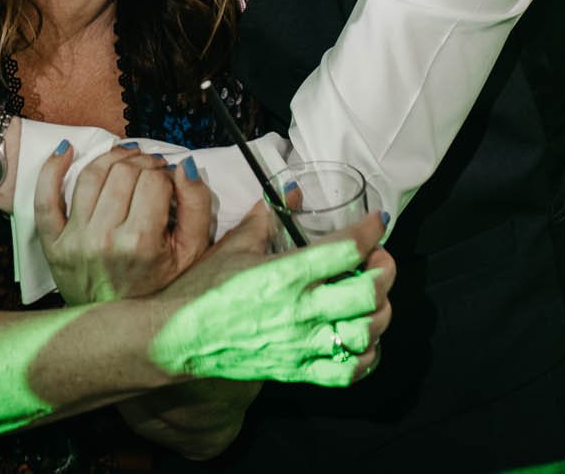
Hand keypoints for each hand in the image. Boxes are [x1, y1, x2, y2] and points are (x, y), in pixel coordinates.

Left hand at [38, 145, 213, 303]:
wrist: (121, 327)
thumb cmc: (159, 287)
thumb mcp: (191, 254)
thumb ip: (197, 207)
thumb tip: (186, 166)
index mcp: (140, 243)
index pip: (154, 181)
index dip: (165, 173)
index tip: (169, 181)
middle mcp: (104, 240)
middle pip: (123, 173)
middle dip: (143, 163)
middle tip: (152, 169)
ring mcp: (74, 241)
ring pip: (91, 175)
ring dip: (111, 158)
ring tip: (126, 160)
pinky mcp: (53, 244)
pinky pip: (45, 197)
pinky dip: (51, 168)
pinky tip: (66, 151)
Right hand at [149, 207, 394, 387]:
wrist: (179, 338)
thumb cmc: (202, 289)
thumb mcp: (234, 246)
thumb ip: (266, 218)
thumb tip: (289, 192)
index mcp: (285, 273)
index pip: (347, 248)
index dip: (371, 230)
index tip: (376, 221)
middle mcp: (301, 310)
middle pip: (369, 292)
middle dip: (385, 269)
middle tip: (378, 259)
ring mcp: (302, 344)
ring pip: (367, 332)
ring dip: (380, 310)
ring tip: (371, 296)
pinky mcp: (298, 370)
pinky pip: (349, 370)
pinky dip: (367, 354)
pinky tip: (360, 334)